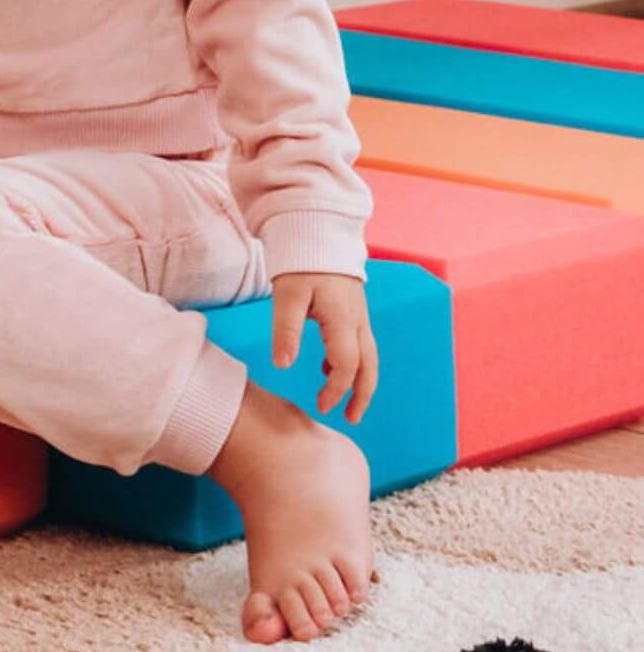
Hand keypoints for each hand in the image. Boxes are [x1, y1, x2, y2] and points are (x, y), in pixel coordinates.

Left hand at [270, 271, 378, 424]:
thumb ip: (286, 330)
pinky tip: (327, 367)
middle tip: (350, 419)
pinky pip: (361, 344)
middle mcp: (359, 321)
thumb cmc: (302, 262)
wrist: (318, 233)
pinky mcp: (354, 310)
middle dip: (362, 395)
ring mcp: (360, 315)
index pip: (347, 365)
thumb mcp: (288, 295)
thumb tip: (282, 365)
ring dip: (361, 382)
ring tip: (345, 403)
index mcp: (344, 319)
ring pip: (369, 357)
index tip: (321, 406)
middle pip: (370, 367)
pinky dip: (352, 362)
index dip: (337, 389)